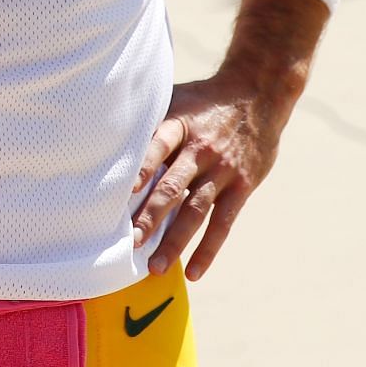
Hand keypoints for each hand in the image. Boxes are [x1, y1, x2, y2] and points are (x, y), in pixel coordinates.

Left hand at [129, 74, 287, 283]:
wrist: (258, 93)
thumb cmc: (205, 100)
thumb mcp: (178, 99)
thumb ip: (151, 121)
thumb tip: (107, 137)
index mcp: (181, 124)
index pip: (159, 144)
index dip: (144, 166)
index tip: (127, 190)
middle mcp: (201, 149)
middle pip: (173, 186)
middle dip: (151, 216)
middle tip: (131, 242)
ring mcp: (223, 169)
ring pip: (196, 210)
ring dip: (175, 240)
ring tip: (156, 267)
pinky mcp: (241, 186)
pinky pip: (223, 223)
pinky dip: (208, 249)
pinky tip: (193, 272)